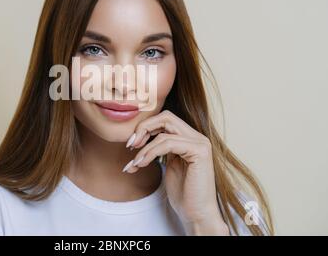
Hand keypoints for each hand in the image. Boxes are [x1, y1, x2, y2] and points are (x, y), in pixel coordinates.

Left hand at [123, 110, 228, 235]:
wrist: (196, 214)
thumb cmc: (182, 193)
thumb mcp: (169, 164)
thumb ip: (161, 148)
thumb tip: (140, 137)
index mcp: (190, 138)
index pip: (165, 119)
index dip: (146, 127)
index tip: (131, 144)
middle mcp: (197, 137)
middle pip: (166, 117)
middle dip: (144, 128)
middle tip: (130, 145)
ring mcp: (200, 143)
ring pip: (164, 131)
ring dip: (144, 147)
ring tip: (134, 163)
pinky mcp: (200, 152)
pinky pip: (169, 143)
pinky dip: (150, 152)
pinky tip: (141, 164)